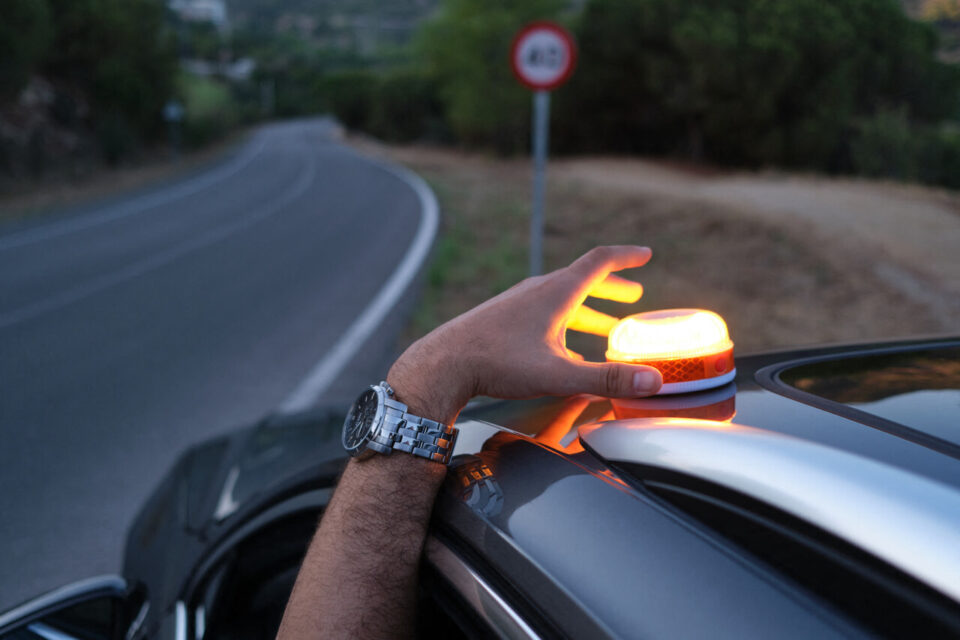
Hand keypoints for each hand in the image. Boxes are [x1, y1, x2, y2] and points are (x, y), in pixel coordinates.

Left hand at [388, 246, 662, 422]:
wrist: (444, 362)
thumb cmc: (499, 363)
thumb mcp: (560, 374)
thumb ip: (607, 379)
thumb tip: (653, 382)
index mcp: (557, 292)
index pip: (600, 262)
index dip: (626, 257)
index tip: (646, 255)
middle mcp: (538, 290)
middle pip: (582, 280)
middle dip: (611, 288)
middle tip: (634, 295)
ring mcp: (517, 303)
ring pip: (561, 299)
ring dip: (588, 308)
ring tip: (605, 327)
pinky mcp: (502, 319)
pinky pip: (541, 314)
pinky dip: (563, 322)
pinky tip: (563, 350)